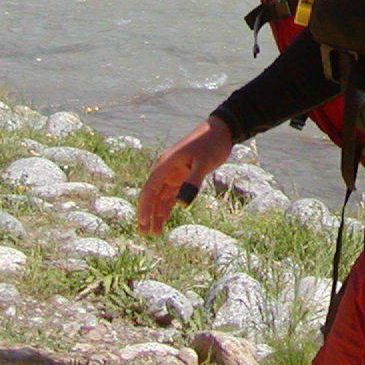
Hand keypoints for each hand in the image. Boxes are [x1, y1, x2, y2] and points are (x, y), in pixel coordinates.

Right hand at [138, 116, 234, 235]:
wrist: (221, 131)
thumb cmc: (211, 144)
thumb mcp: (203, 163)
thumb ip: (192, 182)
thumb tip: (181, 204)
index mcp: (165, 165)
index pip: (149, 190)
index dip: (144, 208)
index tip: (143, 223)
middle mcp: (166, 170)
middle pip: (152, 196)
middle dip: (148, 214)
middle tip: (145, 233)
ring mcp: (174, 173)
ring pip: (161, 197)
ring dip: (157, 214)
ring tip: (156, 233)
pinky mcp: (183, 175)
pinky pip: (171, 194)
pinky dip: (167, 206)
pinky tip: (164, 219)